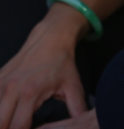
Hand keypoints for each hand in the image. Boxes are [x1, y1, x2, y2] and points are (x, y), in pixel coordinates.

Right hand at [0, 9, 87, 128]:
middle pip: (1, 124)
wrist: (51, 38)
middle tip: (20, 127)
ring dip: (2, 119)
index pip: (18, 127)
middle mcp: (10, 90)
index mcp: (30, 93)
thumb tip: (82, 123)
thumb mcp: (73, 86)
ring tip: (13, 121)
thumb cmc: (62, 63)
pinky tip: (7, 112)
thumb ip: (76, 107)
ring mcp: (0, 84)